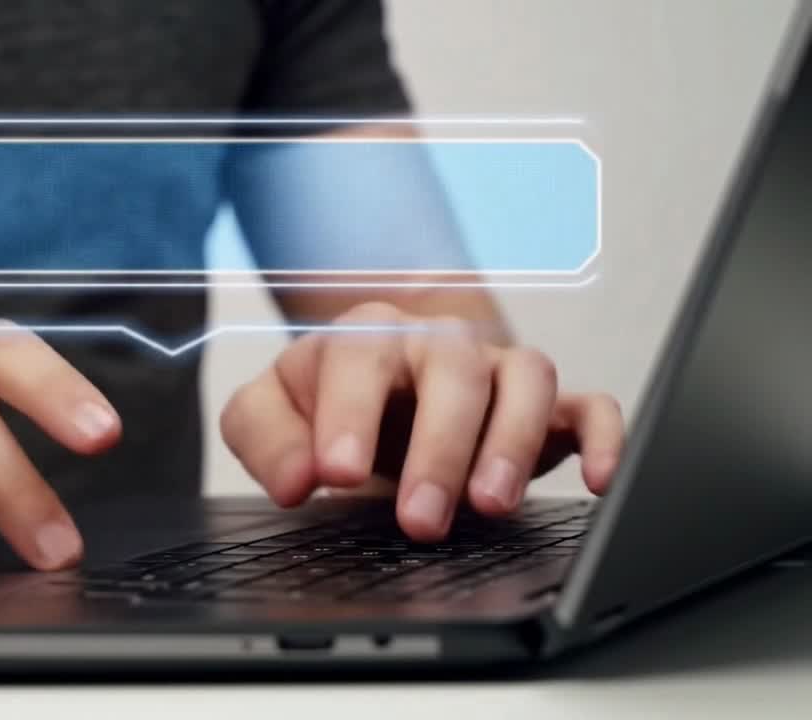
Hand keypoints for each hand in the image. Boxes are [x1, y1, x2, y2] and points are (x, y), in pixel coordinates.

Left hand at [220, 302, 622, 541]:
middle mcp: (436, 345)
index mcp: (365, 340)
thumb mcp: (271, 415)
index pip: (359, 359)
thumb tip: (298, 479)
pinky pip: (590, 406)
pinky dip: (603, 437)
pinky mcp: (546, 408)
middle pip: (451, 371)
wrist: (381, 392)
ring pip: (525, 378)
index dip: (349, 414)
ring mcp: (495, 371)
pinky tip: (597, 480)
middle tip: (419, 519)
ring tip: (489, 505)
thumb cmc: (327, 405)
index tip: (338, 474)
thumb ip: (268, 439)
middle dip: (437, 448)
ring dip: (511, 442)